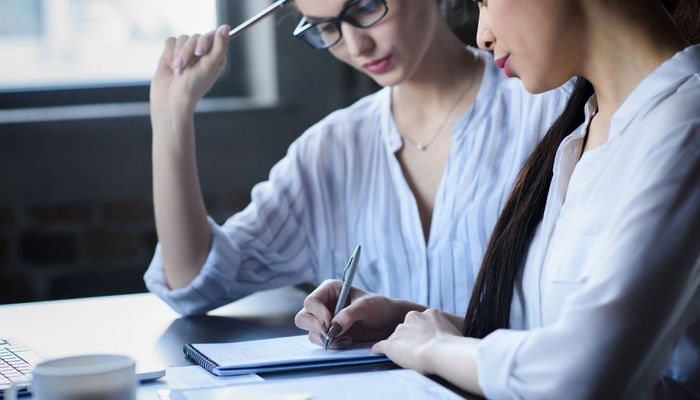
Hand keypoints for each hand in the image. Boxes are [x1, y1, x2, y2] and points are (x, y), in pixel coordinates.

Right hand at [150, 25, 230, 118]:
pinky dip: (170, 53)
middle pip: (196, 37)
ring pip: (182, 38)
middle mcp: (202, 53)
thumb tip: (225, 27)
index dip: (205, 41)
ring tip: (178, 72)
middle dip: (188, 53)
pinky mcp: (172, 53)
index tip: (199, 52)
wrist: (170, 99)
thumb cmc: (192, 87)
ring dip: (179, 56)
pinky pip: (171, 41)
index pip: (214, 35)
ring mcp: (187, 53)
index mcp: (215, 56)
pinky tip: (171, 67)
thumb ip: (219, 47)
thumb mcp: (209, 66)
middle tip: (185, 69)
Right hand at [294, 280, 420, 348]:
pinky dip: (329, 344)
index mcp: (329, 290)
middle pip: (304, 317)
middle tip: (333, 334)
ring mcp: (324, 319)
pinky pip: (319, 341)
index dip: (318, 314)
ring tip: (345, 339)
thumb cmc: (379, 307)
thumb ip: (348, 315)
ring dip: (324, 338)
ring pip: (310, 331)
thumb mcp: (366, 307)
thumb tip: (333, 328)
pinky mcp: (328, 332)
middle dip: (317, 328)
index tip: (331, 323)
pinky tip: (346, 341)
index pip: (310, 302)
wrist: (388, 322)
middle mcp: (323, 303)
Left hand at [372, 308, 461, 373]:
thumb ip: (447, 332)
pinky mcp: (390, 345)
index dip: (424, 332)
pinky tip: (378, 352)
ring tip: (405, 356)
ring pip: (396, 337)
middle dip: (411, 336)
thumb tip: (452, 340)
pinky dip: (379, 349)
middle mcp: (412, 318)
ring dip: (400, 344)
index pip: (422, 321)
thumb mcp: (454, 331)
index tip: (428, 341)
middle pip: (407, 326)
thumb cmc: (454, 346)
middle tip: (418, 349)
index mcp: (429, 313)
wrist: (441, 352)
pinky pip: (381, 346)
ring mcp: (400, 331)